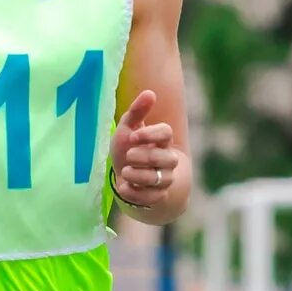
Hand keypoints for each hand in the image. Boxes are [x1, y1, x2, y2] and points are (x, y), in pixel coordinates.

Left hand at [110, 91, 182, 209]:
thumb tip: (149, 93)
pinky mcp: (158, 196)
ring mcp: (165, 179)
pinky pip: (152, 197)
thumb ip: (136, 112)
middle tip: (129, 156)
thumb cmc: (128, 149)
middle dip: (144, 157)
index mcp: (162, 140)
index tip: (132, 137)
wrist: (125, 178)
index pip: (165, 133)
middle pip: (165, 158)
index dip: (150, 135)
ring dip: (139, 176)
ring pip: (159, 179)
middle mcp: (168, 159)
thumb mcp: (127, 130)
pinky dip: (135, 193)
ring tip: (126, 172)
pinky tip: (124, 187)